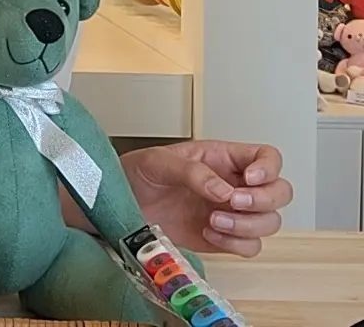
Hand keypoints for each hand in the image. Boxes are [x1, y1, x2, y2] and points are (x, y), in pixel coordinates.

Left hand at [120, 140, 292, 256]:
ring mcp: (231, 212)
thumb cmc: (139, 174)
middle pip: (280, 192)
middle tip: (233, 203)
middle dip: (264, 201)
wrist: (123, 206)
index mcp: (222, 157)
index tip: (249, 180)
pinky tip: (208, 232)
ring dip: (248, 225)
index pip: (267, 157)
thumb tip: (223, 190)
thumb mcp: (158, 162)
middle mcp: (233, 184)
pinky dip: (236, 244)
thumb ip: (192, 172)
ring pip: (270, 222)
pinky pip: (250, 246)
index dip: (268, 168)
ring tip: (212, 220)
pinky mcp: (224, 237)